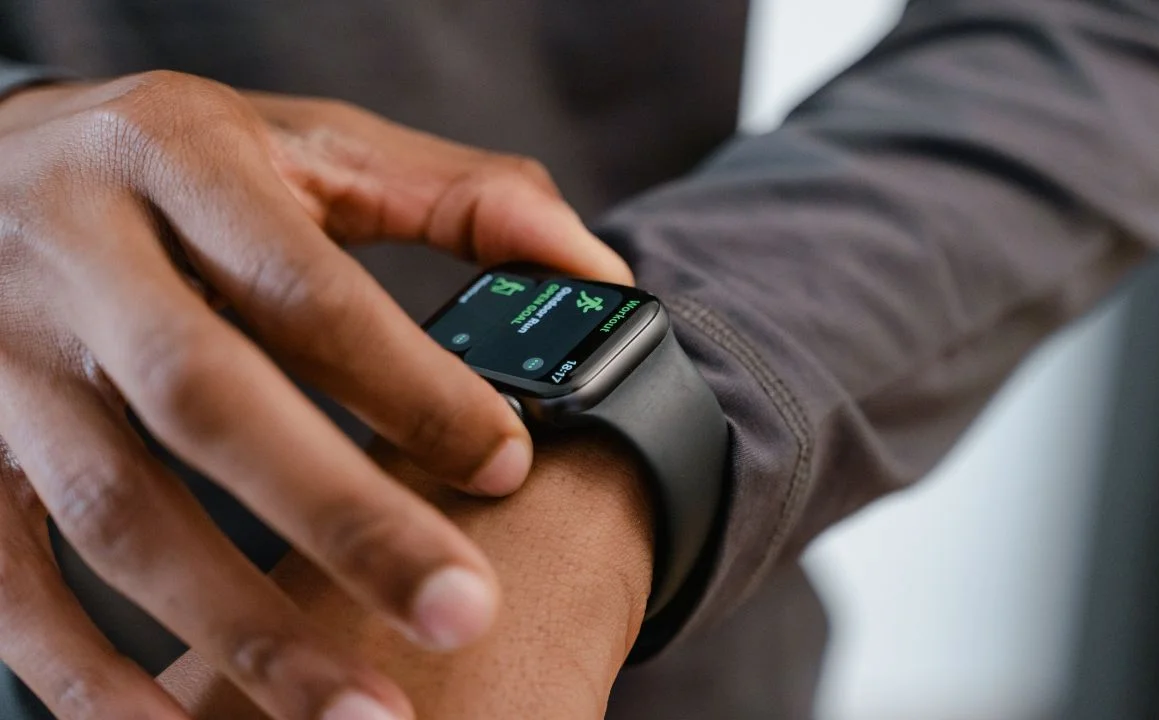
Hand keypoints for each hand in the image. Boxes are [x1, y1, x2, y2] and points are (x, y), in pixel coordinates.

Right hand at [0, 71, 631, 719]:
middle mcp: (75, 257)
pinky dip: (85, 674)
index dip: (409, 380)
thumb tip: (594, 267)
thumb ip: (457, 197)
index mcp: (179, 160)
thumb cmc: (181, 167)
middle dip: (342, 518)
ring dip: (240, 625)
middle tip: (465, 612)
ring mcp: (1, 360)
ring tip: (363, 718)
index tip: (506, 463)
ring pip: (117, 507)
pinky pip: (7, 579)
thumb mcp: (308, 145)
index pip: (304, 285)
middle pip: (209, 400)